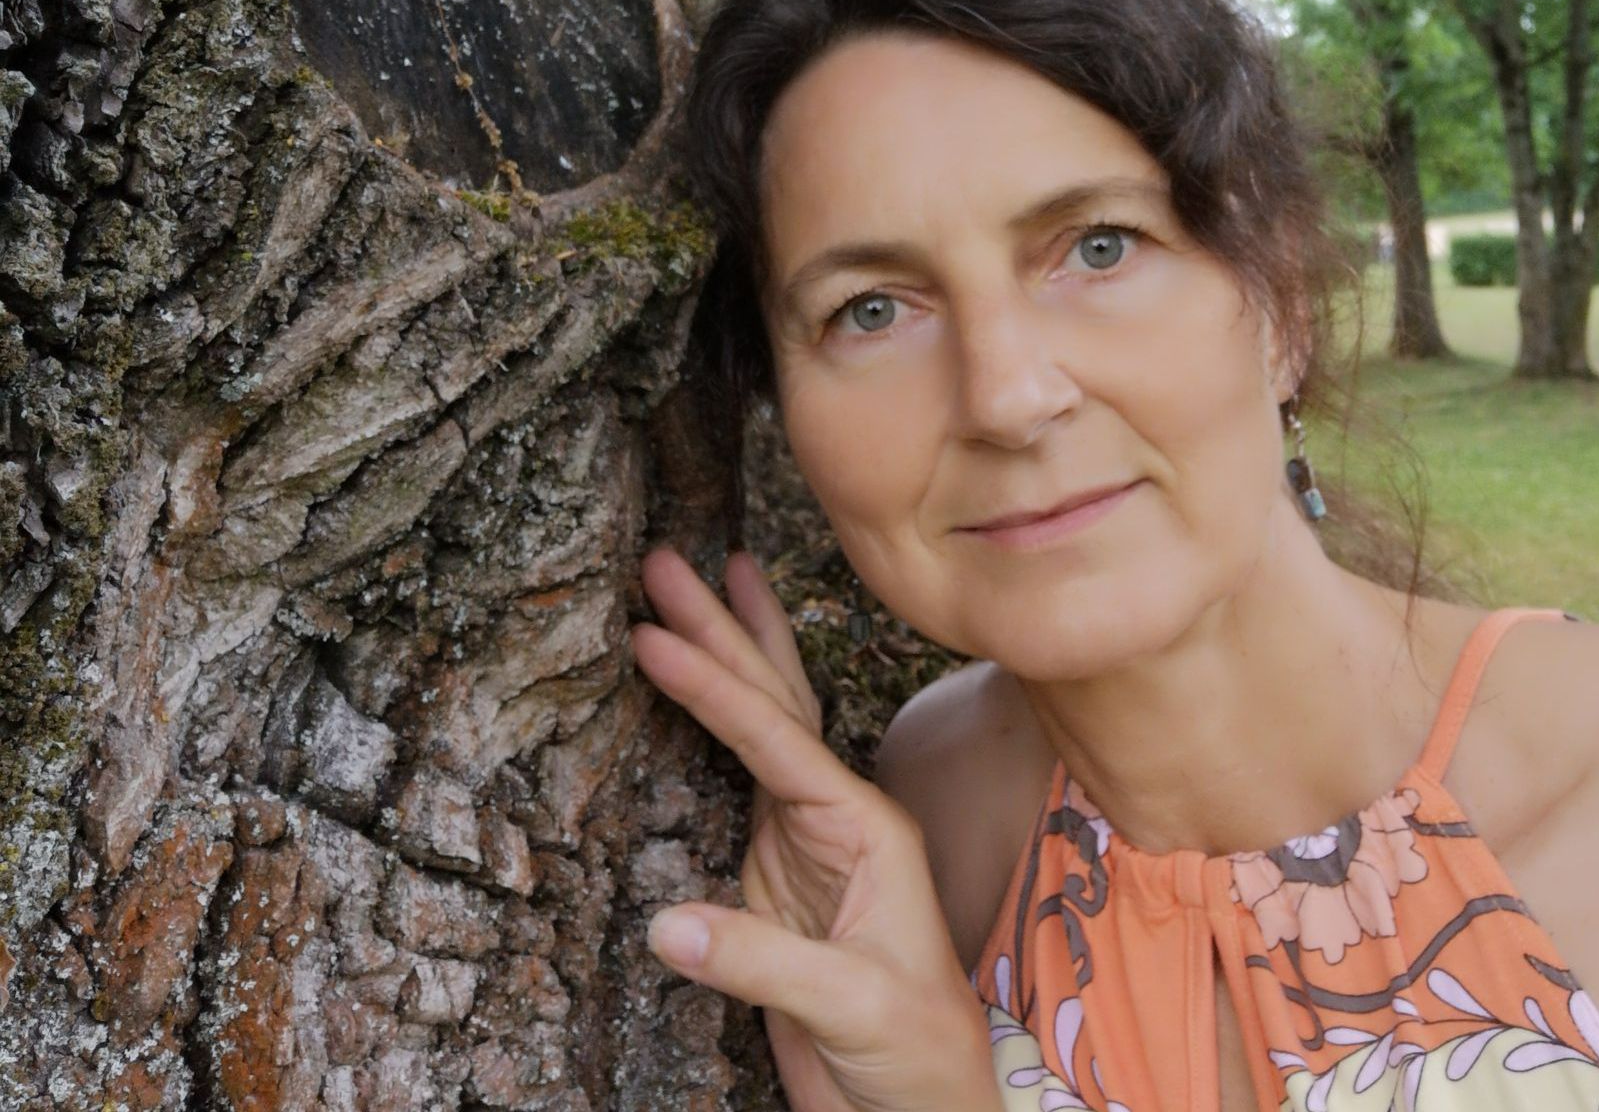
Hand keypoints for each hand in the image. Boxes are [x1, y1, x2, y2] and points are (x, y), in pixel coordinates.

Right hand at [631, 546, 1002, 1111]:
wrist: (922, 1105)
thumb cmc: (914, 1054)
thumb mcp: (850, 1006)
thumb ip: (762, 961)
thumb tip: (662, 922)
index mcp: (869, 828)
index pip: (781, 739)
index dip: (715, 687)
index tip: (655, 636)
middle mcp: (840, 815)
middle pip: (775, 702)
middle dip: (720, 632)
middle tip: (664, 561)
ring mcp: (805, 839)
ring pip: (759, 727)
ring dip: (722, 657)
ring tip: (685, 585)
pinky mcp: (774, 872)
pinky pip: (736, 777)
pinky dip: (710, 723)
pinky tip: (693, 682)